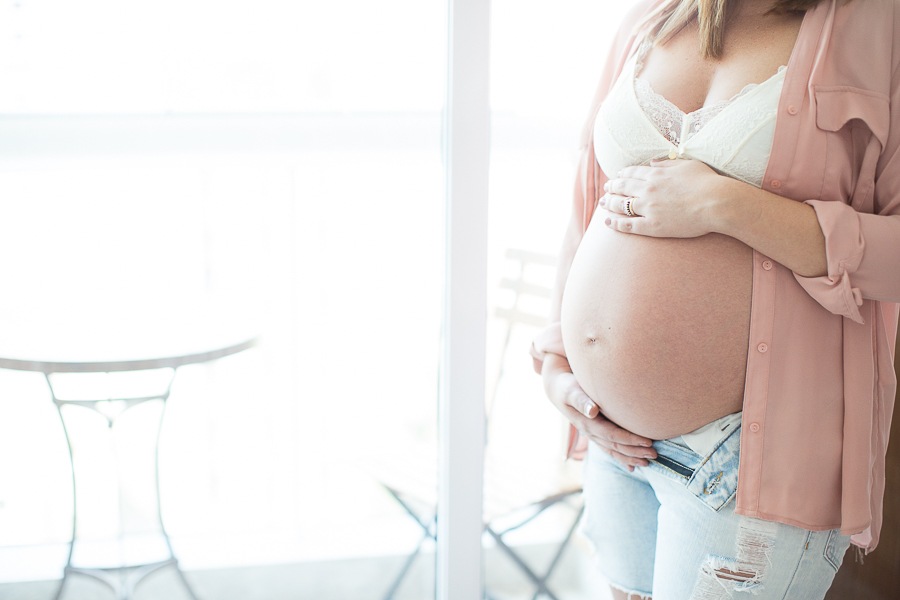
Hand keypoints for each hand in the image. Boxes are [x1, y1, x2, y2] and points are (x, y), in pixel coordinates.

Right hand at [541, 354, 655, 470]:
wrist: (557, 390)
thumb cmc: (566, 386)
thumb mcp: (570, 390)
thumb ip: (581, 400)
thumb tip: (592, 411)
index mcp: (586, 423)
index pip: (611, 435)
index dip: (629, 440)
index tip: (648, 442)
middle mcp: (590, 432)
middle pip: (615, 446)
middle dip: (635, 452)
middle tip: (655, 455)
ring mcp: (592, 435)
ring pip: (613, 450)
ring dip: (630, 457)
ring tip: (648, 463)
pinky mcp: (595, 434)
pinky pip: (609, 449)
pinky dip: (620, 458)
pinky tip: (632, 466)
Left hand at [599, 159, 726, 237]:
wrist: (717, 203)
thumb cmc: (707, 182)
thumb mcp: (687, 165)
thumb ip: (667, 163)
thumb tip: (652, 163)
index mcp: (656, 174)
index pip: (631, 173)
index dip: (621, 174)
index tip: (616, 176)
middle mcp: (648, 190)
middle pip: (622, 188)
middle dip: (611, 187)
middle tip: (606, 189)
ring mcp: (649, 208)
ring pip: (621, 205)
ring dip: (609, 203)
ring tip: (603, 203)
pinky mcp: (653, 226)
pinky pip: (628, 225)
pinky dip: (616, 223)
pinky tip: (607, 222)